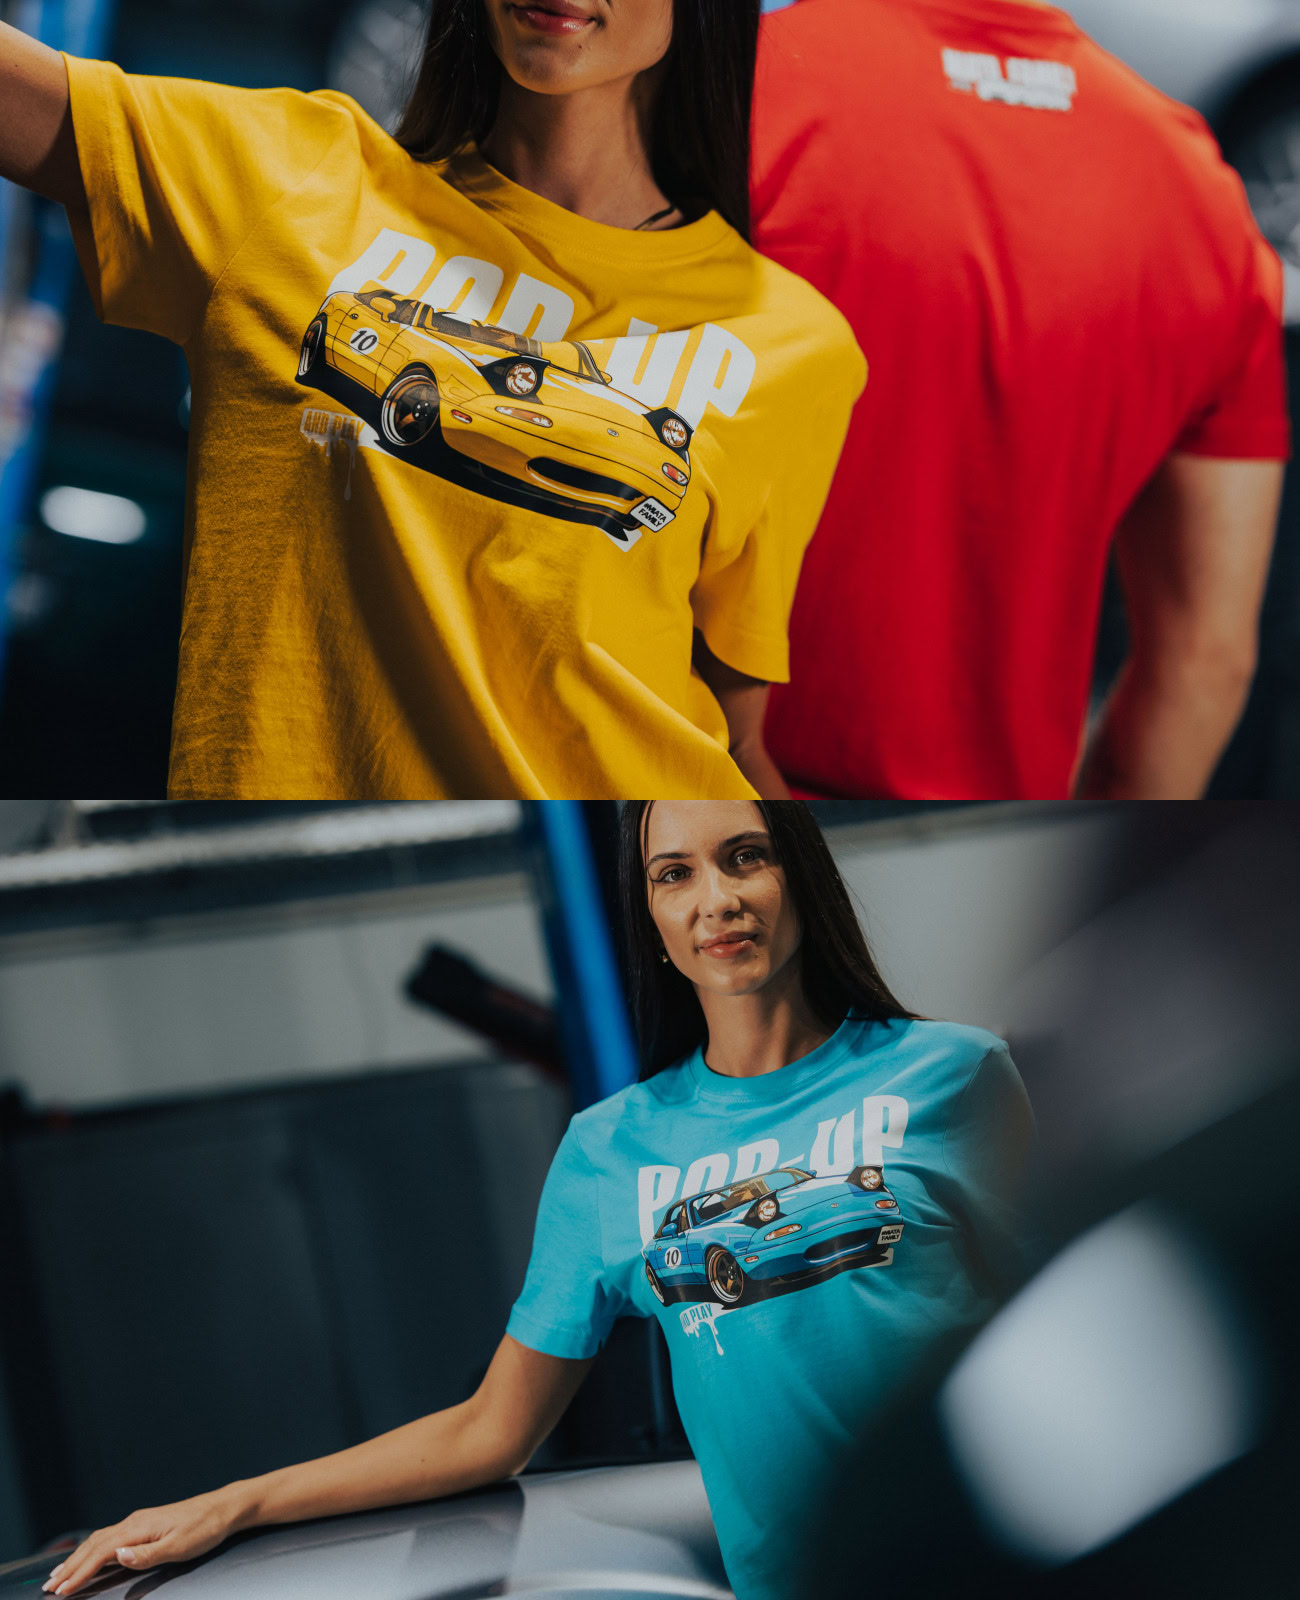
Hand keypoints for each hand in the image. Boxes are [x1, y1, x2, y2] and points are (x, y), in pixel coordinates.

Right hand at [42, 1487, 244, 1594]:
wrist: (223, 1508)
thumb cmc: (204, 1528)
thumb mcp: (178, 1547)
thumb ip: (146, 1554)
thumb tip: (117, 1556)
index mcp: (138, 1527)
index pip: (101, 1553)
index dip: (79, 1573)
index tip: (61, 1591)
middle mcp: (134, 1521)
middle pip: (94, 1545)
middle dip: (70, 1567)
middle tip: (49, 1587)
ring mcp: (138, 1522)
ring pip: (99, 1540)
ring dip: (78, 1558)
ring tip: (60, 1574)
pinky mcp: (144, 1525)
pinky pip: (110, 1538)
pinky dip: (93, 1550)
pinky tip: (89, 1558)